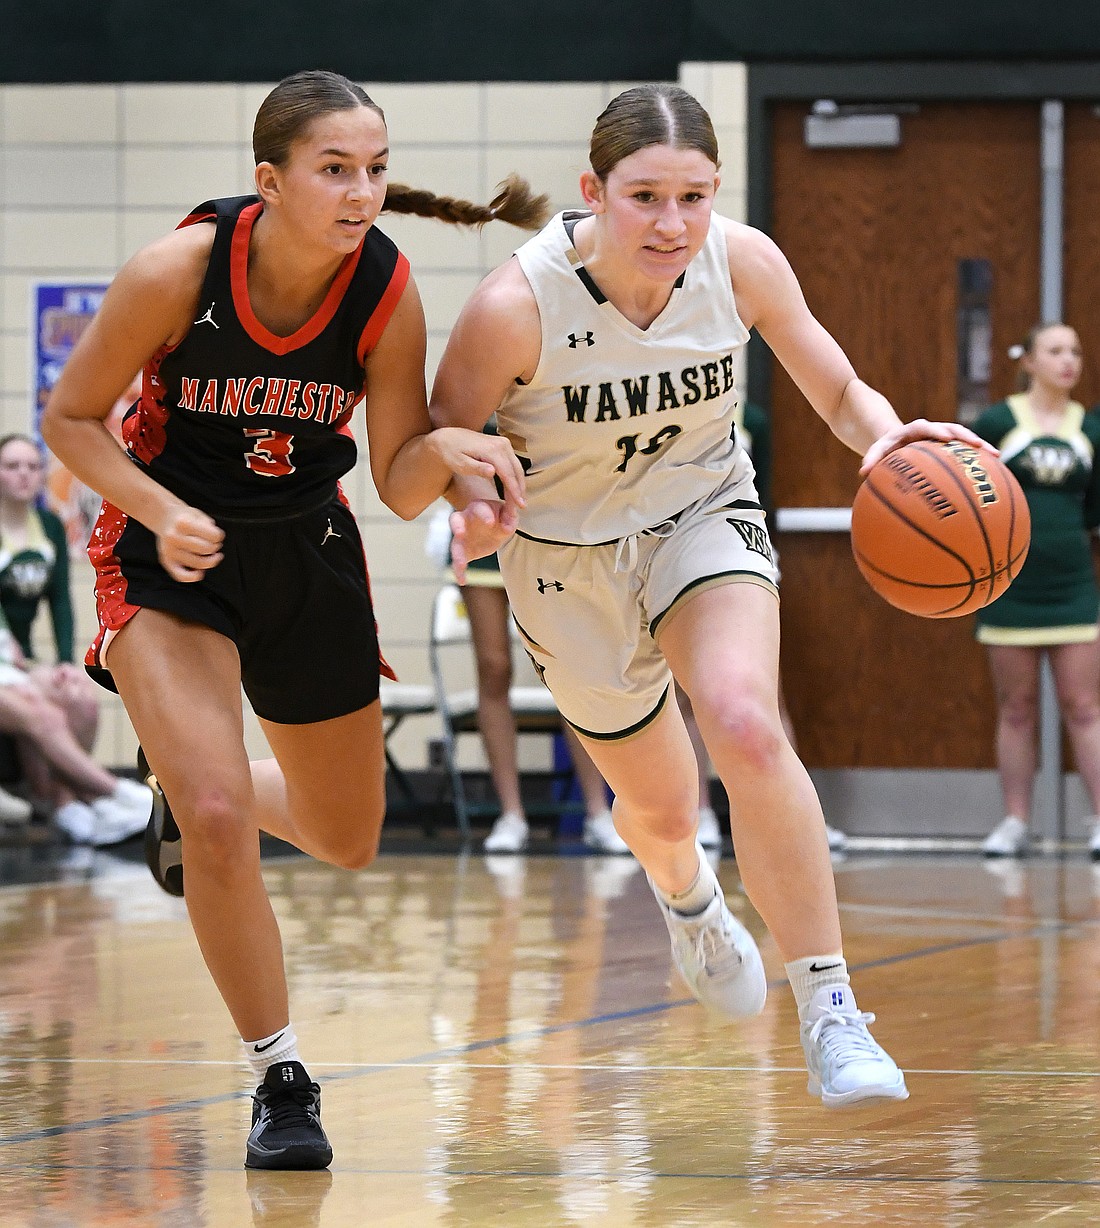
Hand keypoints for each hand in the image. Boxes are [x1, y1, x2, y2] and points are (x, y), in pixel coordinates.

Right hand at [155, 504, 223, 582]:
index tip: (216, 535)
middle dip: (215, 547)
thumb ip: (209, 528)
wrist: (164, 518)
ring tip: (210, 554)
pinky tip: (200, 572)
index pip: (214, 536)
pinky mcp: (166, 561)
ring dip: (210, 560)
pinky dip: (193, 577)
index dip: (219, 536)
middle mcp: (174, 537)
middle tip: (213, 544)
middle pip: (207, 549)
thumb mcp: (199, 515)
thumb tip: (215, 547)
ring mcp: (169, 550)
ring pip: (199, 564)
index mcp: (184, 523)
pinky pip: (181, 576)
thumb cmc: (185, 518)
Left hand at [427, 427, 525, 519]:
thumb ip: (476, 468)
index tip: (520, 505)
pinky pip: (513, 464)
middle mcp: (501, 444)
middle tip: (520, 507)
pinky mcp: (503, 445)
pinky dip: (515, 477)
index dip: (515, 491)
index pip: (508, 474)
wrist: (449, 438)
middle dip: (519, 490)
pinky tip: (514, 489)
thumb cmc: (452, 453)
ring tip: (519, 501)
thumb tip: (493, 471)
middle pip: (516, 471)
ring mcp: (503, 443)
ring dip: (519, 485)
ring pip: (517, 468)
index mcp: (491, 450)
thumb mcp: (460, 464)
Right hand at [448, 500, 516, 584]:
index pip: (479, 508)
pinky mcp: (462, 551)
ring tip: (461, 565)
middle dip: (457, 526)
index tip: (491, 523)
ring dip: (457, 555)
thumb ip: (511, 512)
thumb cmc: (500, 517)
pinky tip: (462, 581)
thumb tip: (515, 513)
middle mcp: (465, 520)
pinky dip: (459, 572)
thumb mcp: (508, 513)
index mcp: (478, 508)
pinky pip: (457, 562)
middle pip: (455, 520)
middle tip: (460, 533)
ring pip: (455, 545)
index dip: (484, 514)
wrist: (494, 528)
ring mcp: (461, 537)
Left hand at [860, 418, 997, 476]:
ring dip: (980, 446)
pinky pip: (966, 451)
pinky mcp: (951, 447)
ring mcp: (944, 438)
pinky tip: (995, 470)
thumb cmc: (886, 450)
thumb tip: (863, 472)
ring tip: (996, 456)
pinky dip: (978, 458)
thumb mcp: (876, 452)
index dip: (937, 431)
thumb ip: (871, 459)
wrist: (895, 442)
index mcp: (914, 430)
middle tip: (978, 445)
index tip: (946, 438)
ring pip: (965, 439)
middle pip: (952, 429)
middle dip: (966, 436)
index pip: (926, 427)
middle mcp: (933, 431)